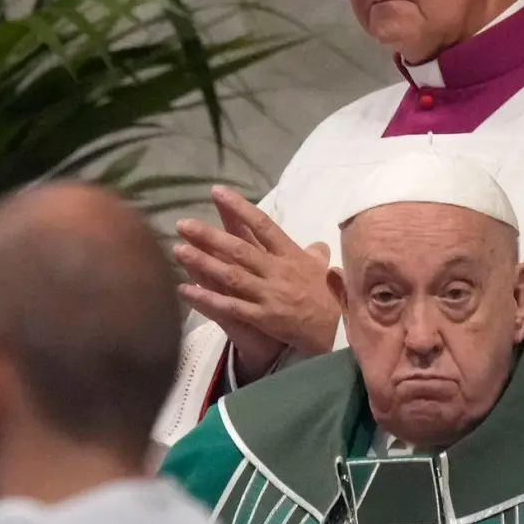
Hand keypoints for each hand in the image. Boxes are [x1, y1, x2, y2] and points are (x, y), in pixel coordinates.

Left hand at [173, 187, 338, 381]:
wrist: (344, 331)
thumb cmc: (337, 298)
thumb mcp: (327, 270)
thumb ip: (317, 255)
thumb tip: (317, 244)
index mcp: (291, 255)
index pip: (263, 225)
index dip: (238, 207)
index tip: (217, 192)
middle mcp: (277, 270)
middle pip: (239, 248)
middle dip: (209, 235)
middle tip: (182, 223)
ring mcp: (269, 294)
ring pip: (231, 275)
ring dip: (203, 262)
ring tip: (178, 249)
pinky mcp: (264, 317)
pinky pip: (231, 307)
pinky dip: (208, 298)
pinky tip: (186, 290)